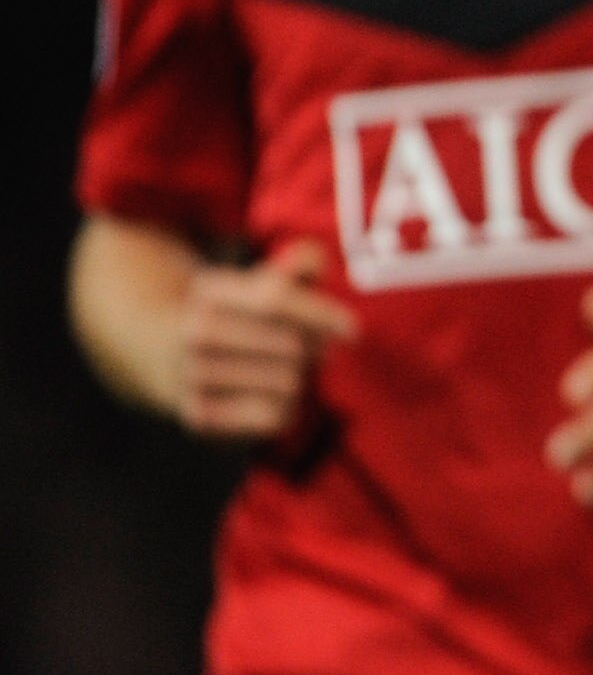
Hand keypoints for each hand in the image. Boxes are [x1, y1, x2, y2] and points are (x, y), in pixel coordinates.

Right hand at [177, 239, 354, 442]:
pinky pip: (272, 416)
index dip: (320, 313)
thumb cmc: (233, 312)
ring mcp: (191, 374)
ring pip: (287, 383)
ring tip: (284, 369)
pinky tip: (272, 395)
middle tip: (312, 348)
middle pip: (291, 346)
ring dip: (301, 378)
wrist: (157, 348)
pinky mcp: (196, 414)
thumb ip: (296, 264)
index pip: (274, 298)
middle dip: (314, 348)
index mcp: (211, 290)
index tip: (354, 330)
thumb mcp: (255, 280)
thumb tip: (315, 257)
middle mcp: (195, 331)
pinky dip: (285, 408)